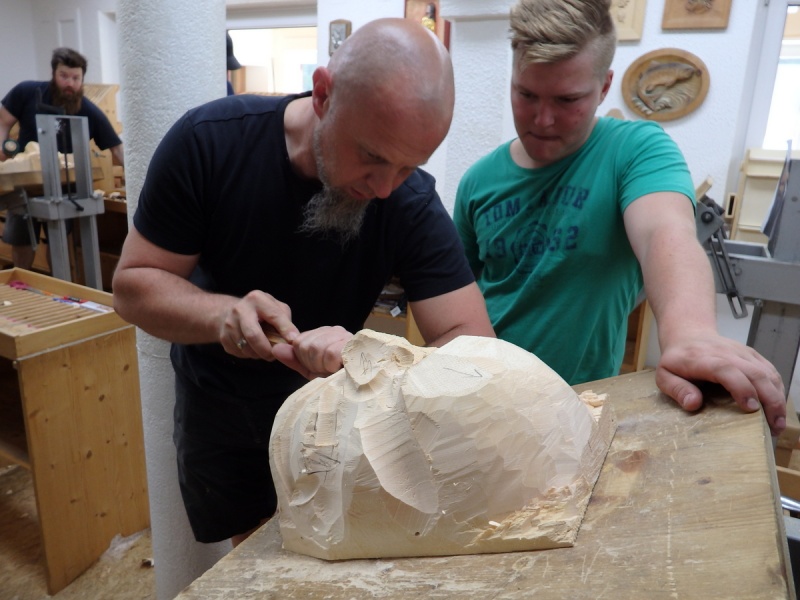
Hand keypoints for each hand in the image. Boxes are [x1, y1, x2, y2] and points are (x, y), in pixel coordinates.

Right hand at [221, 290, 298, 359]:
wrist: (231, 312)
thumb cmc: (260, 311)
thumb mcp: (275, 308)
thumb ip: (285, 320)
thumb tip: (293, 338)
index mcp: (256, 299)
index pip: (274, 316)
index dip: (285, 330)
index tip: (293, 341)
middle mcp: (240, 309)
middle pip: (253, 336)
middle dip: (267, 350)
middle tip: (275, 355)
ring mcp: (229, 324)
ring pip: (247, 348)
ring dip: (259, 354)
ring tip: (265, 350)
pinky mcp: (223, 337)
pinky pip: (240, 353)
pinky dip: (250, 355)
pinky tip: (253, 348)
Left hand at [272, 326, 352, 379]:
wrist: (363, 390)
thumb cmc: (340, 381)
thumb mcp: (313, 371)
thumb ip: (295, 359)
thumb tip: (276, 348)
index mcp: (324, 334)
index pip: (299, 341)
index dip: (305, 360)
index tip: (320, 369)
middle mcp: (335, 330)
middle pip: (305, 344)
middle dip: (313, 363)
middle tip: (328, 371)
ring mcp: (345, 334)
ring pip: (315, 347)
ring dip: (323, 366)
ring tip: (335, 371)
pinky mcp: (352, 342)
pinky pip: (329, 353)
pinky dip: (333, 366)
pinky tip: (341, 369)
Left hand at [655, 334, 785, 434]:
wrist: (689, 335)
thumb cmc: (677, 360)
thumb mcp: (664, 375)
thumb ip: (676, 389)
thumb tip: (692, 404)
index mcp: (703, 359)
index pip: (727, 370)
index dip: (741, 388)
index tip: (751, 408)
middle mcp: (727, 354)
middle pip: (755, 373)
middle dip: (769, 400)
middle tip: (772, 427)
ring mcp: (743, 354)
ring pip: (767, 373)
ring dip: (777, 398)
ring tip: (777, 423)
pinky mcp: (753, 356)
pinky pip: (771, 372)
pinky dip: (778, 390)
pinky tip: (778, 408)